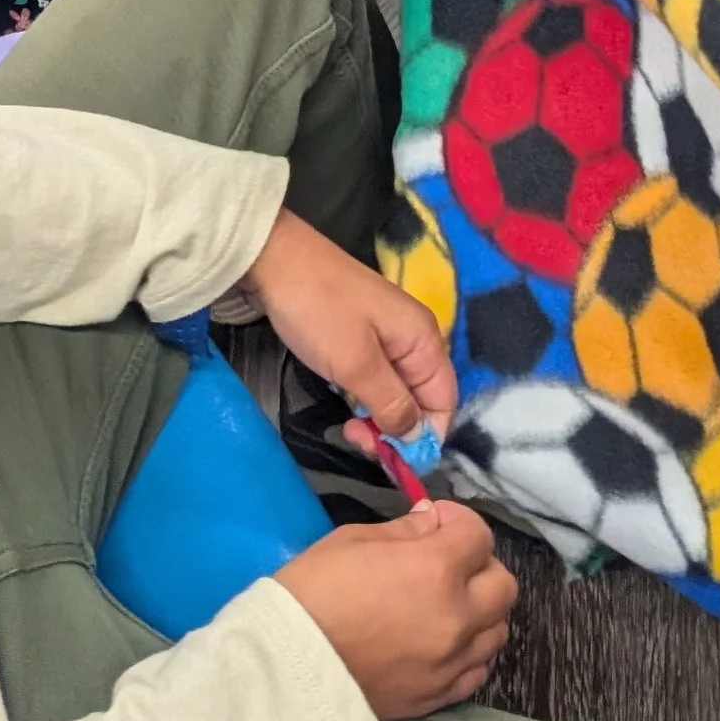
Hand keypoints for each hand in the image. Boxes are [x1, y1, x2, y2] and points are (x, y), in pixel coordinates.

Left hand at [248, 208, 451, 440]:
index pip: (444, 402)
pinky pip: (376, 379)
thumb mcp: (356, 365)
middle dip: (398, 429)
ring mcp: (387, 336)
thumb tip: (417, 437)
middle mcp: (413, 338)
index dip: (427, 436)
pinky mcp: (361, 336)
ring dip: (378, 417)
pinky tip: (344, 408)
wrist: (274, 260)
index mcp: (424, 340)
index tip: (393, 460)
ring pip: (397, 392)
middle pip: (422, 399)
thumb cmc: (319, 311)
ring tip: (348, 429)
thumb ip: (392, 404)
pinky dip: (364, 399)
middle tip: (359, 441)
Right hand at [275, 501, 514, 718]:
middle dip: (480, 565)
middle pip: (503, 585)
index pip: (478, 535)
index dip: (458, 522)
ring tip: (447, 607)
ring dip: (480, 611)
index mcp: (436, 569)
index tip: (435, 524)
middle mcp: (458, 616)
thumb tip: (432, 523)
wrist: (287, 668)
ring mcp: (452, 661)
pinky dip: (470, 652)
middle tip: (447, 564)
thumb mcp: (351, 541)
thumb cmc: (312, 593)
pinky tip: (443, 644)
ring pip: (498, 631)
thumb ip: (403, 531)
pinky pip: (479, 671)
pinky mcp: (440, 696)